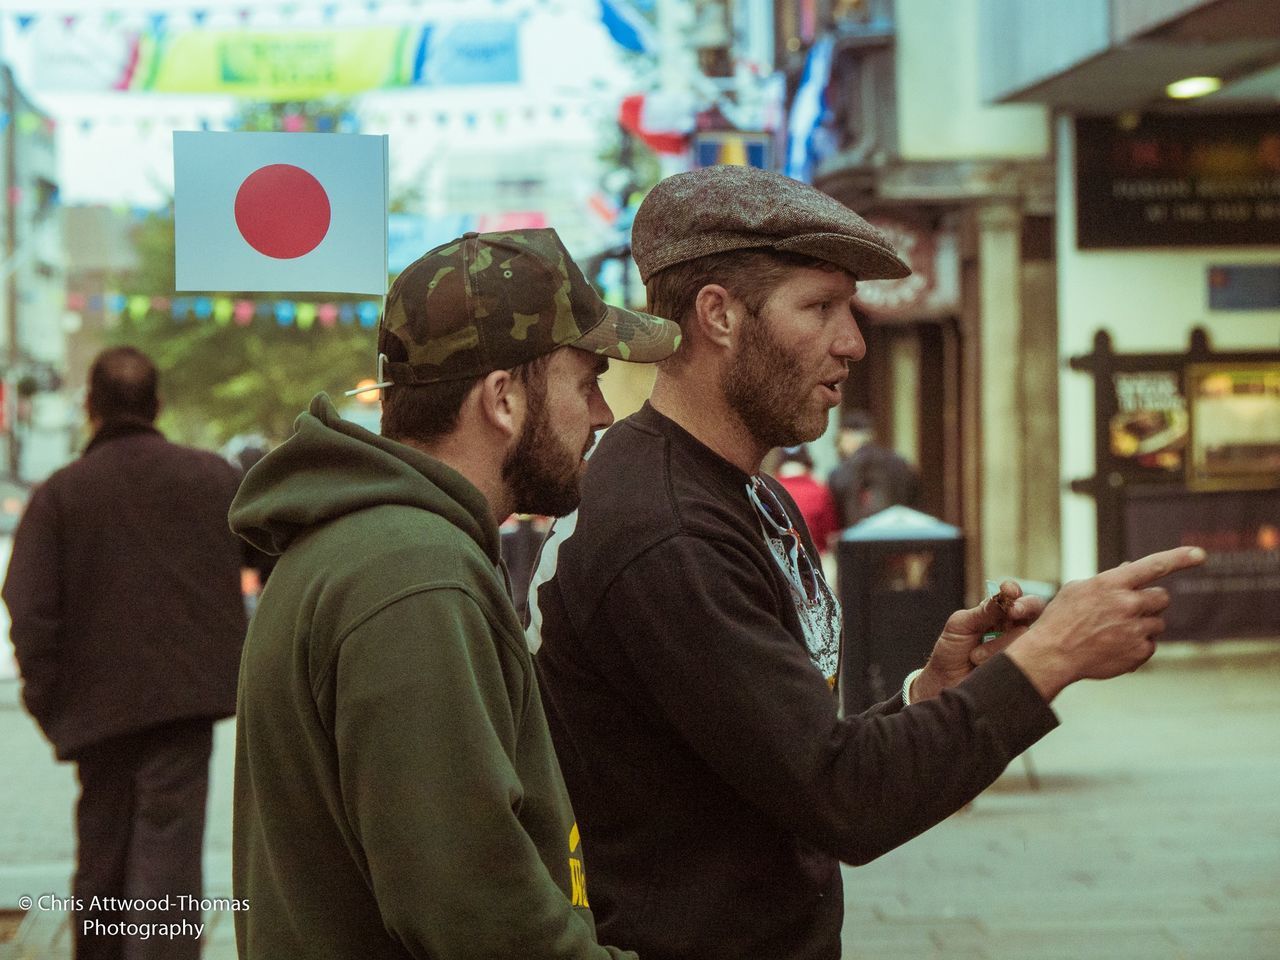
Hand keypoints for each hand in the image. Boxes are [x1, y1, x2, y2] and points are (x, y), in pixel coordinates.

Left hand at [909, 580, 1045, 701]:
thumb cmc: (952, 651)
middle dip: (1024, 607)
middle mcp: (1013, 626)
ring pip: (1026, 634)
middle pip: (1034, 609)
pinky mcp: (1025, 666)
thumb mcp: (961, 625)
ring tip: (974, 657)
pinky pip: (1027, 658)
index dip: (1013, 591)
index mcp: (997, 612)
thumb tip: (1003, 597)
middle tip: (1013, 612)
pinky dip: (1008, 659)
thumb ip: (982, 612)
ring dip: (999, 644)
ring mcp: (1022, 646)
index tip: (1008, 591)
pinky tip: (989, 664)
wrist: (945, 684)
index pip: (1013, 595)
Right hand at [1005, 546, 1205, 701]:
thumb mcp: (1078, 590)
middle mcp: (1127, 603)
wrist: (1053, 655)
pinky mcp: (1139, 652)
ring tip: (1114, 632)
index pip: (1153, 565)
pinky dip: (1137, 646)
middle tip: (1130, 610)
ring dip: (1143, 625)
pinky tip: (1114, 647)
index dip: (1179, 558)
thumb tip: (1131, 566)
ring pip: (1158, 622)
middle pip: (1162, 597)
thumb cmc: (1061, 619)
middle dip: (1151, 602)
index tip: (1199, 554)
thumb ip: (1108, 579)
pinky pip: (1151, 644)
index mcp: (1111, 583)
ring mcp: (1135, 629)